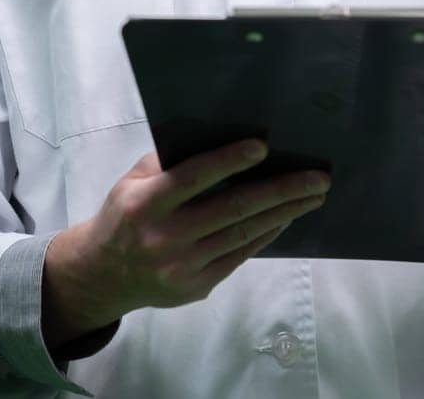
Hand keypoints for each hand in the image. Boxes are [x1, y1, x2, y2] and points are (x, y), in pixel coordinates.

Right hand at [42, 140, 329, 347]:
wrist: (104, 275)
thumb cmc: (124, 215)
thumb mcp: (132, 182)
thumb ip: (168, 163)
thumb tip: (219, 137)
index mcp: (144, 204)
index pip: (192, 178)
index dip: (228, 161)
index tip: (263, 146)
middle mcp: (164, 238)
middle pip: (232, 210)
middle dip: (281, 191)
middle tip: (318, 178)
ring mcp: (183, 267)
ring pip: (243, 234)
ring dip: (284, 213)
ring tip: (313, 195)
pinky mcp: (197, 287)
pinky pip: (240, 255)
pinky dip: (266, 233)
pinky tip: (286, 217)